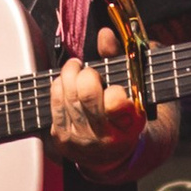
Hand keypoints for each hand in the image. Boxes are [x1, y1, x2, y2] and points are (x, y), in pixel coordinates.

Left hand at [49, 27, 165, 184]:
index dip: (114, 90)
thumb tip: (104, 34)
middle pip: (86, 93)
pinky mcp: (62, 139)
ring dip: (70, 74)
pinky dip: (59, 85)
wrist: (114, 156)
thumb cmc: (127, 115)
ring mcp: (80, 140)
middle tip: (89, 70)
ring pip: (67, 94)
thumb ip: (122, 60)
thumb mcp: (136, 90)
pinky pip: (54, 102)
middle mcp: (105, 137)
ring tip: (76, 69)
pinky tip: (67, 83)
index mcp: (130, 126)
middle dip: (86, 74)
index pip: (116, 103)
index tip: (116, 89)